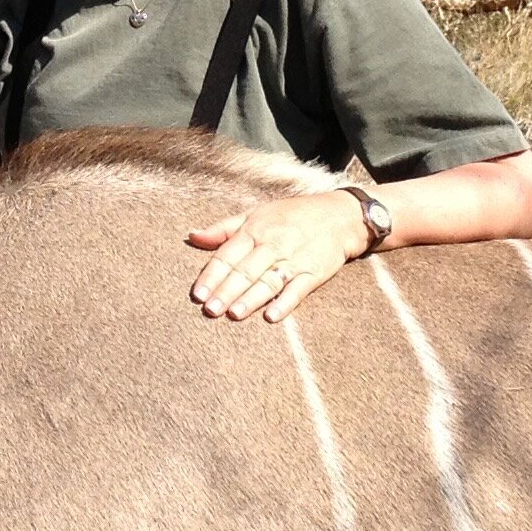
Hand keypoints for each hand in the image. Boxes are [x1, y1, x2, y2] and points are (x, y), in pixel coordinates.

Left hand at [185, 190, 367, 322]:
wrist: (340, 216)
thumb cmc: (291, 215)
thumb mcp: (255, 214)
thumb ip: (223, 229)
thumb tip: (192, 237)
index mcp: (255, 230)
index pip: (228, 254)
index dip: (212, 275)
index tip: (197, 294)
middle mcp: (273, 244)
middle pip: (246, 270)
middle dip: (226, 291)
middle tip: (209, 310)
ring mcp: (295, 259)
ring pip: (269, 281)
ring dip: (251, 299)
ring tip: (233, 315)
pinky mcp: (315, 273)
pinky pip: (298, 289)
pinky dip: (285, 303)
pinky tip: (272, 316)